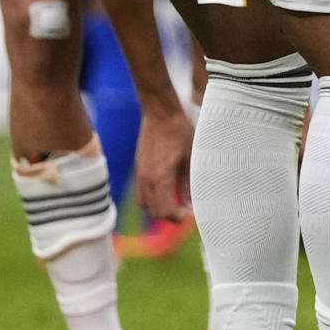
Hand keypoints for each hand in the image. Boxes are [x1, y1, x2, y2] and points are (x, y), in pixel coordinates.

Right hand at [132, 103, 193, 223]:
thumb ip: (188, 183)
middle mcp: (146, 178)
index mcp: (160, 178)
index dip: (176, 217)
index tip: (188, 215)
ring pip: (143, 201)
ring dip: (156, 206)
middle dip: (167, 215)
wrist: (161, 112)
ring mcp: (140, 172)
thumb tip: (189, 202)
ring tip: (173, 201)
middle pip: (151, 210)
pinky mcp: (138, 165)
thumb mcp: (190, 158)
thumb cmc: (179, 132)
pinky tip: (166, 187)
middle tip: (183, 211)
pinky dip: (152, 195)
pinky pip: (141, 189)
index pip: (163, 210)